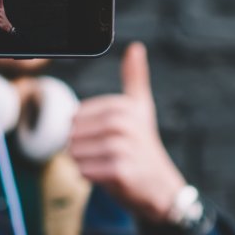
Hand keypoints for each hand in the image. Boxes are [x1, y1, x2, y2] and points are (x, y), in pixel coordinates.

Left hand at [69, 42, 187, 222]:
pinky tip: (108, 177)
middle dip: (82, 149)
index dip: (84, 132)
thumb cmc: (145, 146)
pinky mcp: (118, 171)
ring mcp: (121, 147)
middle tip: (105, 155)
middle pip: (72, 135)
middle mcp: (123, 124)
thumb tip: (136, 47)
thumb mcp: (141, 108)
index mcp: (123, 106)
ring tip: (107, 164)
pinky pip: (84, 171)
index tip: (106, 138)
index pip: (76, 117)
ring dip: (84, 163)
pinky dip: (90, 177)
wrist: (161, 187)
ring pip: (75, 153)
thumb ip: (135, 78)